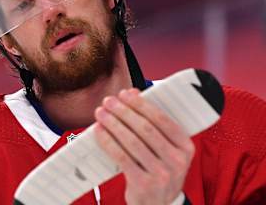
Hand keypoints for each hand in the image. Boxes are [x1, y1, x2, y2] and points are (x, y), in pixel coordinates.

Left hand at [94, 88, 194, 204]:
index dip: (140, 104)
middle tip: (108, 101)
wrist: (159, 204)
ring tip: (101, 113)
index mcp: (186, 147)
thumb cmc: (159, 169)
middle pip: (145, 128)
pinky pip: (121, 157)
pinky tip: (99, 131)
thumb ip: (152, 122)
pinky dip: (108, 141)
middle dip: (123, 111)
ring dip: (113, 124)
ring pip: (132, 141)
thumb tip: (133, 92)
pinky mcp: (144, 184)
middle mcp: (177, 161)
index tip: (124, 94)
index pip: (162, 119)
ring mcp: (162, 174)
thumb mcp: (165, 148)